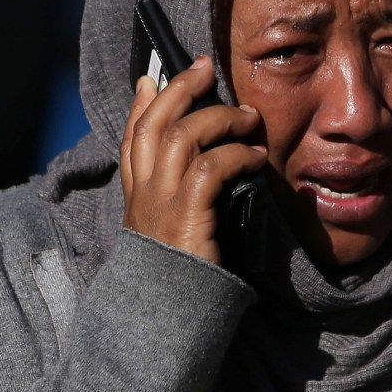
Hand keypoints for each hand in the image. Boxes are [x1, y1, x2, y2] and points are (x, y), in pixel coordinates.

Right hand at [120, 55, 267, 263]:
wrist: (166, 323)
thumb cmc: (181, 278)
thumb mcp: (173, 231)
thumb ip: (181, 200)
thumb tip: (205, 169)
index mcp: (138, 196)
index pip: (133, 137)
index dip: (143, 104)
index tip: (154, 78)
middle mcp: (144, 193)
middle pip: (154, 123)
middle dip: (180, 88)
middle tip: (206, 68)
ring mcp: (162, 203)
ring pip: (182, 135)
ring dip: (219, 118)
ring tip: (249, 117)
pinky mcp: (187, 218)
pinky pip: (210, 168)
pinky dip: (237, 154)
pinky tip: (258, 158)